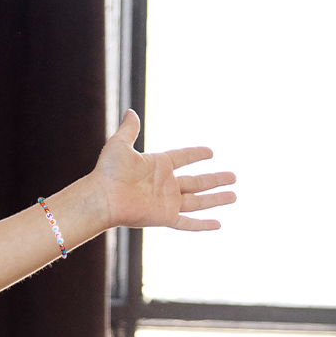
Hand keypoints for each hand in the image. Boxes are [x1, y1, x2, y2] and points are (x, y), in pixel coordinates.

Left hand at [94, 108, 235, 230]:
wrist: (100, 197)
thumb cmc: (107, 172)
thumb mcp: (119, 145)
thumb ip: (129, 129)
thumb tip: (130, 111)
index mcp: (158, 165)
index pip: (183, 157)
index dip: (197, 154)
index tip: (211, 152)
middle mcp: (165, 185)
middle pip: (197, 181)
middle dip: (216, 180)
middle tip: (234, 177)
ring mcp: (166, 202)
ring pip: (198, 201)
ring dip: (217, 199)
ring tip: (235, 195)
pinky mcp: (164, 217)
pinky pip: (188, 223)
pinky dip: (203, 225)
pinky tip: (218, 224)